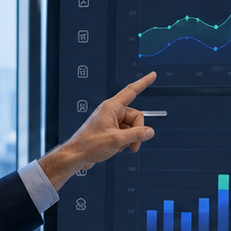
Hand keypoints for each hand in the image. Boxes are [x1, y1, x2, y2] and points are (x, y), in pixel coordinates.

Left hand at [39, 72, 156, 188]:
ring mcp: (111, 120)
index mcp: (111, 107)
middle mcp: (111, 111)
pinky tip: (119, 147)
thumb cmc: (89, 145)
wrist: (77, 155)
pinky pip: (125, 131)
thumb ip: (136, 135)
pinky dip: (125, 140)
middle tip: (134, 145)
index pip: (131, 91)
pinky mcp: (110, 129)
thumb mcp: (116, 140)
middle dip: (137, 132)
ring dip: (131, 138)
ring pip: (131, 126)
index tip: (153, 75)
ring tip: (123, 147)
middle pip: (136, 116)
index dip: (143, 83)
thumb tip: (150, 132)